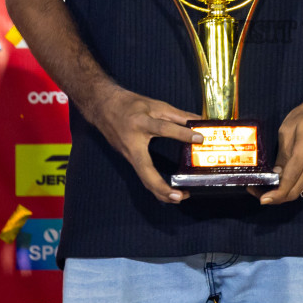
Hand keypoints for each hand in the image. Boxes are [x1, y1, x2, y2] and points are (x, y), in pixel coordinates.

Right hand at [89, 84, 201, 202]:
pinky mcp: (128, 159)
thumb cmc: (129, 105)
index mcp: (141, 123)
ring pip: (143, 178)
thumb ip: (178, 114)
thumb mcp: (154, 104)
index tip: (200, 138)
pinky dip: (154, 186)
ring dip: (160, 192)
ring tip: (179, 197)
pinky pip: (142, 175)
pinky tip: (167, 191)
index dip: (182, 134)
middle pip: (146, 171)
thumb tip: (199, 120)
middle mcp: (133, 143)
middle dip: (162, 187)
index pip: (164, 129)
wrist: (102, 107)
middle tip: (180, 196)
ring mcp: (129, 155)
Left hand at [257, 97, 302, 204]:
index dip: (276, 193)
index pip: (290, 180)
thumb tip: (275, 174)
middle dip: (276, 198)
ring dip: (283, 194)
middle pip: (295, 191)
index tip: (262, 199)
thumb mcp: (287, 130)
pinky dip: (291, 187)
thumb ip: (282, 154)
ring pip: (300, 190)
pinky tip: (279, 182)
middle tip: (258, 194)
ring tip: (265, 188)